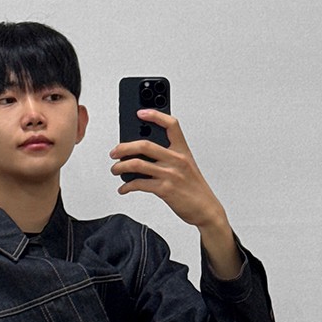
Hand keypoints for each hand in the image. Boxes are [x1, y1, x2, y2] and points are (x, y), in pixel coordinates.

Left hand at [109, 109, 226, 229]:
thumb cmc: (195, 188)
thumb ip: (169, 156)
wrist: (206, 209)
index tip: (140, 113)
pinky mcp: (165, 190)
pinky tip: (124, 188)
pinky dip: (127, 186)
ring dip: (120, 167)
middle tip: (115, 152)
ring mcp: (170, 174)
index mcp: (183, 150)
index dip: (155, 115)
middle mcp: (176, 159)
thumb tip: (143, 154)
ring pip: (137, 164)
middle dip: (124, 147)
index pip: (171, 125)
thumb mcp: (187, 166)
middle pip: (145, 144)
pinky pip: (139, 184)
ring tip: (116, 169)